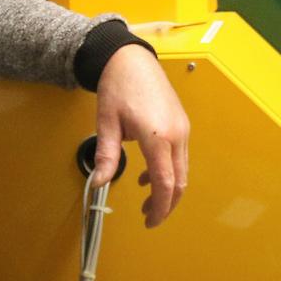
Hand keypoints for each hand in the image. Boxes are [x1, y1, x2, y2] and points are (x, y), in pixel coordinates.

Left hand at [93, 44, 190, 226]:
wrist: (130, 58)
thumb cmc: (118, 86)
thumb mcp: (106, 123)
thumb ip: (105, 155)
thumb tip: (97, 183)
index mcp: (158, 136)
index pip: (165, 183)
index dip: (160, 208)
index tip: (150, 222)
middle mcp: (176, 134)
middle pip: (180, 181)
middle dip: (166, 204)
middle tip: (149, 217)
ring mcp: (182, 128)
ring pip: (182, 170)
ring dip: (168, 188)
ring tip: (147, 199)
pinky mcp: (181, 123)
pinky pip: (180, 156)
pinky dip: (169, 171)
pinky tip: (148, 174)